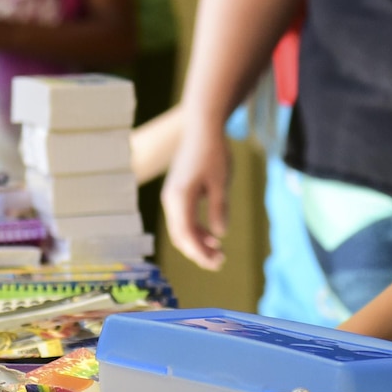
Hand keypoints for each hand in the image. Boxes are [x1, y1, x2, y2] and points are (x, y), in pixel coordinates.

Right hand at [164, 125, 232, 269]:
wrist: (202, 129)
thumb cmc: (214, 153)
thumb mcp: (221, 183)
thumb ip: (218, 209)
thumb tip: (219, 235)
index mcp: (180, 198)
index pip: (187, 235)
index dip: (200, 253)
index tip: (216, 263)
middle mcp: (171, 200)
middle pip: (180, 236)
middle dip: (198, 252)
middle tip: (220, 262)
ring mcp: (172, 196)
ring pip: (181, 229)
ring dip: (198, 242)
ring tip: (219, 252)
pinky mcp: (177, 193)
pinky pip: (183, 219)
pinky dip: (196, 230)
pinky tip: (212, 236)